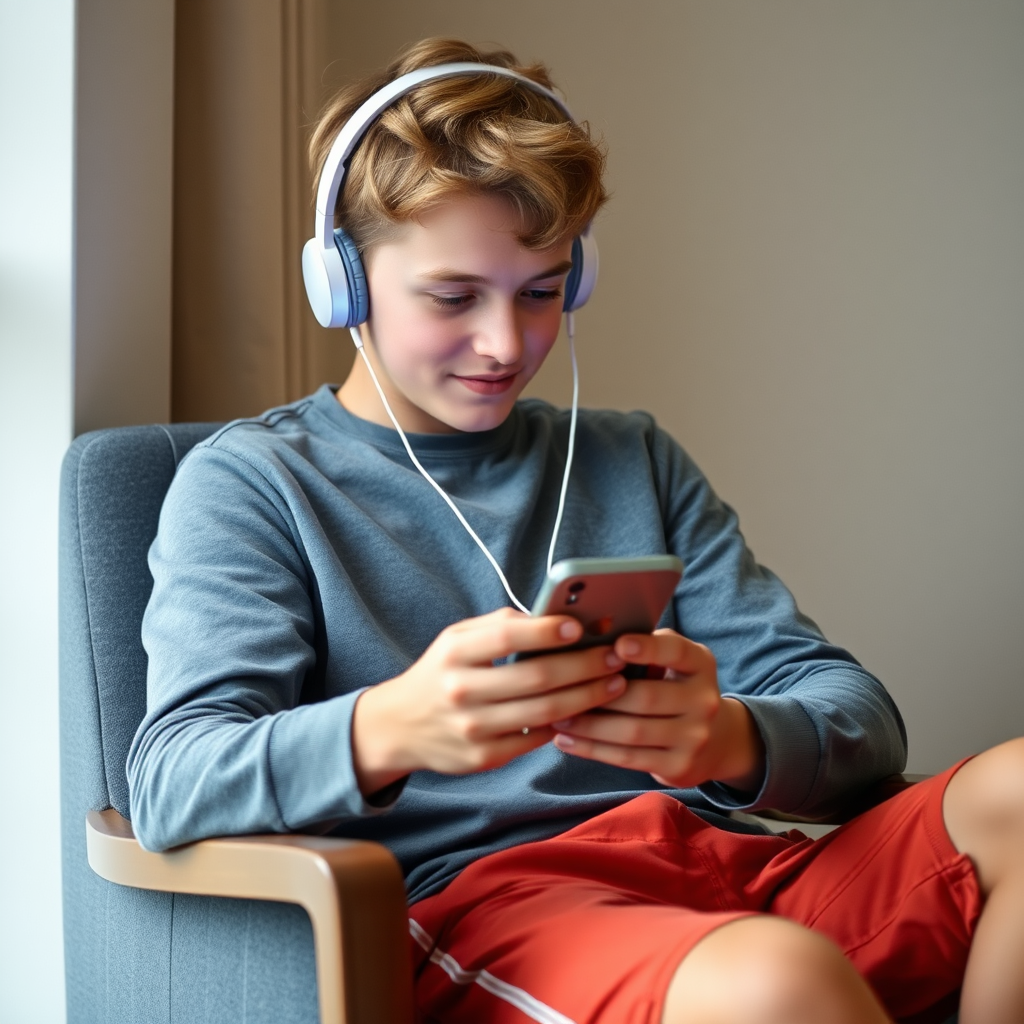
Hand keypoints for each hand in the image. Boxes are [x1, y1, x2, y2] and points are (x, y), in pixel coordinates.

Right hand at [352, 607, 627, 796]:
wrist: (400, 726)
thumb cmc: (442, 671)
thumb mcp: (458, 639)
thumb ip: (501, 625)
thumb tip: (556, 617)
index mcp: (454, 653)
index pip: (506, 636)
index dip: (546, 631)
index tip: (580, 626)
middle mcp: (460, 690)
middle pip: (536, 678)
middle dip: (584, 666)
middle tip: (615, 657)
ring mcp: (472, 728)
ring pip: (544, 712)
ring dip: (587, 697)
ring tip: (615, 683)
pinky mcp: (483, 757)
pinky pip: (536, 738)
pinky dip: (565, 723)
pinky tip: (586, 710)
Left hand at [551, 629, 765, 791]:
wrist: (716, 741)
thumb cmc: (676, 689)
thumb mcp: (674, 663)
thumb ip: (646, 649)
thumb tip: (595, 637)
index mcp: (700, 664)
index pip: (677, 652)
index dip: (648, 649)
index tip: (618, 645)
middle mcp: (704, 700)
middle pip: (646, 696)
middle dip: (600, 694)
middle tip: (563, 690)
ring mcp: (695, 737)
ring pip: (632, 731)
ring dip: (589, 725)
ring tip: (557, 718)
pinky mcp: (679, 766)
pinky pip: (627, 757)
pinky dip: (592, 749)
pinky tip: (567, 741)